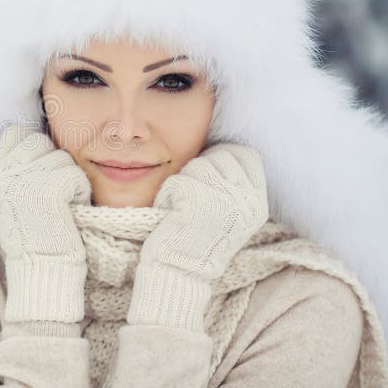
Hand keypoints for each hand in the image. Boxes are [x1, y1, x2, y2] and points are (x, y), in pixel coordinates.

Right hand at [0, 122, 91, 321]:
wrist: (40, 272)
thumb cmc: (33, 234)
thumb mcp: (9, 196)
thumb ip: (13, 165)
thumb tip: (33, 133)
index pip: (15, 134)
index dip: (33, 153)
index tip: (36, 182)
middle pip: (39, 141)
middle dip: (52, 164)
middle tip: (49, 198)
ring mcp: (21, 179)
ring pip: (61, 156)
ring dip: (68, 179)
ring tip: (57, 207)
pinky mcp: (47, 188)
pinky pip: (76, 174)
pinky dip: (80, 193)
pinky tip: (68, 213)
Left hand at [141, 142, 269, 281]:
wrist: (181, 274)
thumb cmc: (199, 241)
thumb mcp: (231, 215)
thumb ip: (234, 186)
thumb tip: (222, 151)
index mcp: (258, 203)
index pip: (246, 155)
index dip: (224, 156)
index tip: (209, 174)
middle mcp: (247, 201)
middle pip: (220, 155)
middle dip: (200, 169)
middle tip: (192, 196)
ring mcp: (225, 199)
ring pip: (197, 165)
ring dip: (183, 182)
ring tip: (183, 208)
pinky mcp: (200, 200)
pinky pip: (177, 180)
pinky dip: (168, 195)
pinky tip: (171, 214)